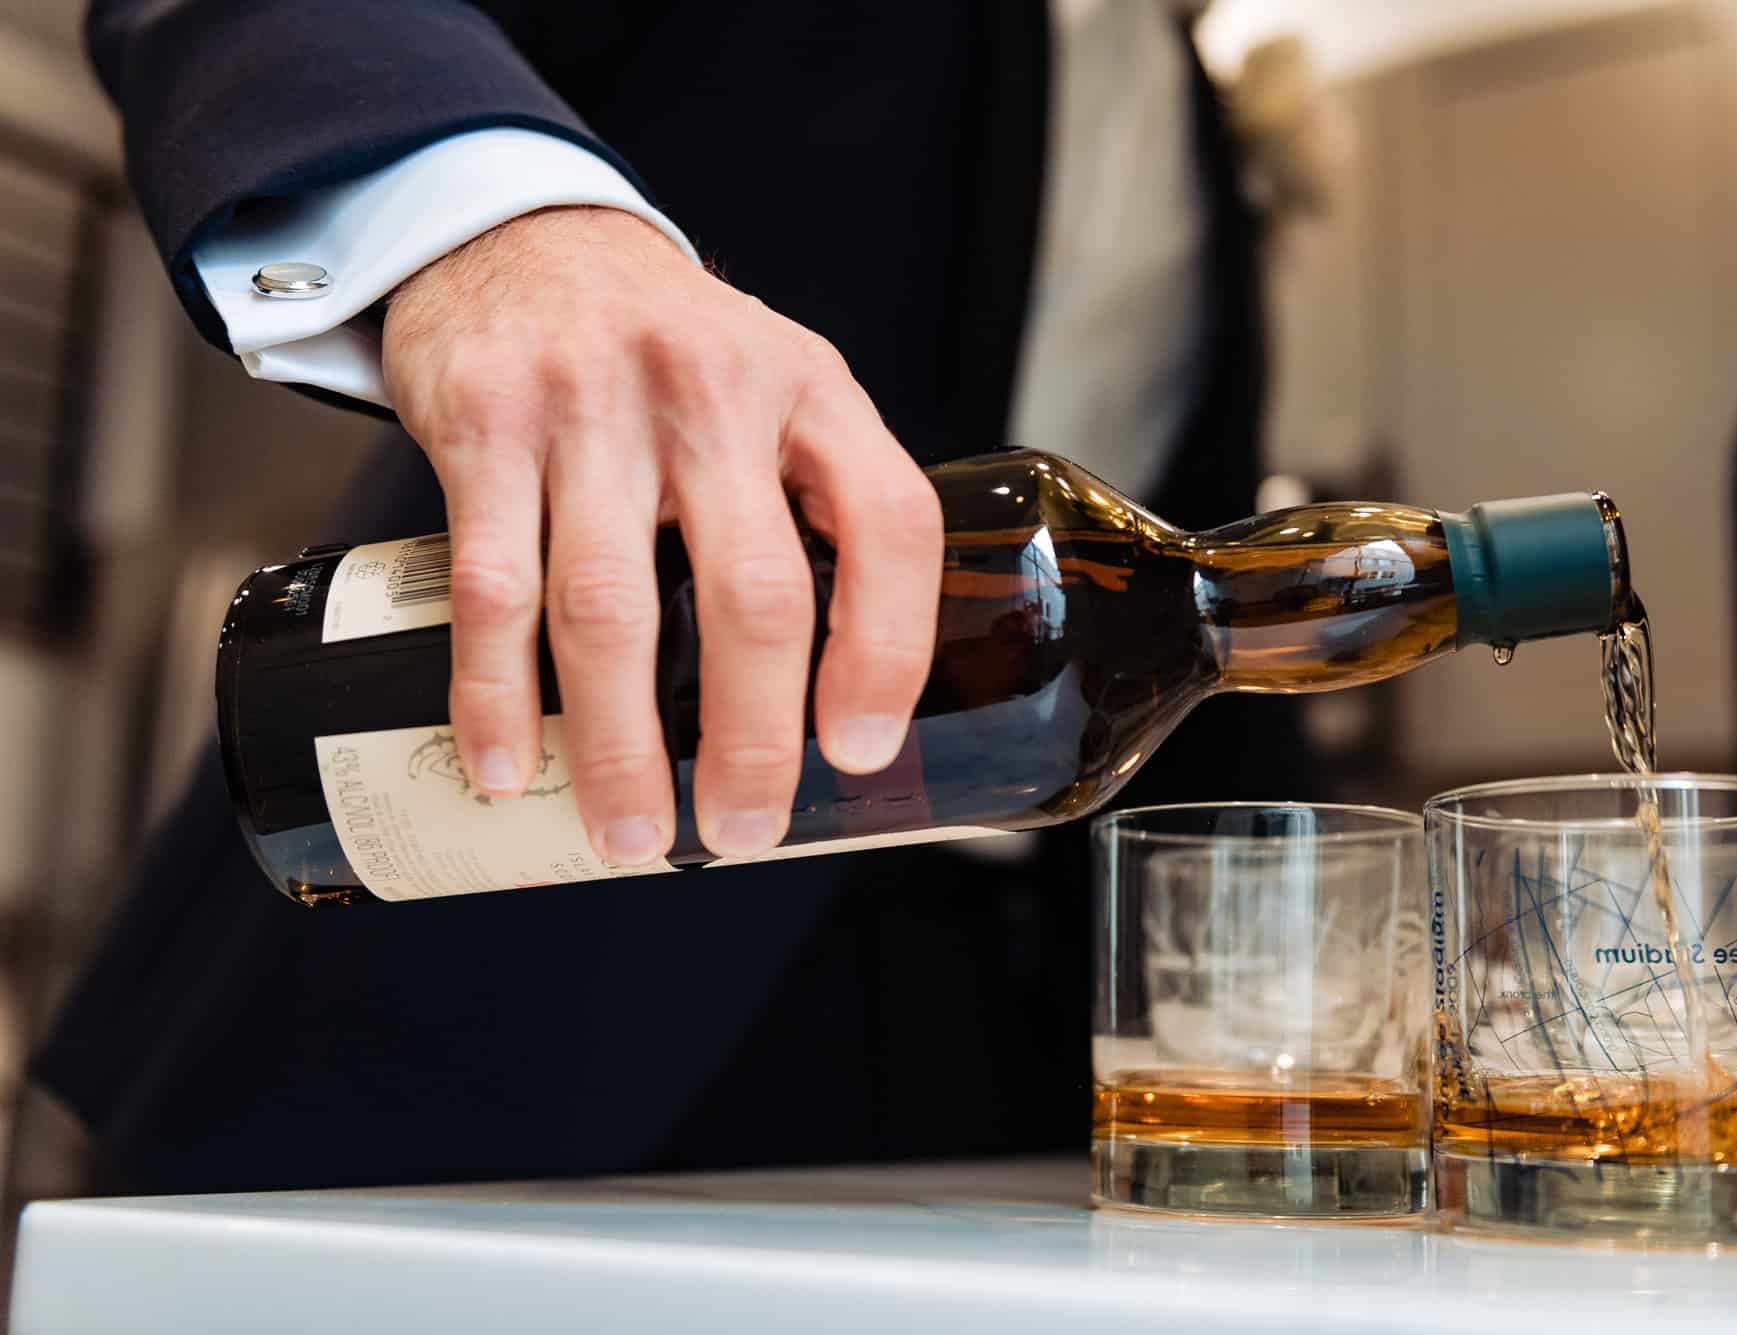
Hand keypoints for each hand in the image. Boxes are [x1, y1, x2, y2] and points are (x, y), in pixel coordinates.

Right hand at [383, 205, 942, 862]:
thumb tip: (837, 701)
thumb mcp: (778, 390)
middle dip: (750, 738)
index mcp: (812, 389)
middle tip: (741, 831)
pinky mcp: (483, 421)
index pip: (888, 524)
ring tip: (628, 834)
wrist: (522, 239)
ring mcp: (592, 403)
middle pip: (753, 594)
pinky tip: (505, 762)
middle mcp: (713, 390)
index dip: (885, 651)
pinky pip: (492, 585)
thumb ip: (818, 507)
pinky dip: (496, 692)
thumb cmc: (671, 356)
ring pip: (613, 609)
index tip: (859, 751)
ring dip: (619, 746)